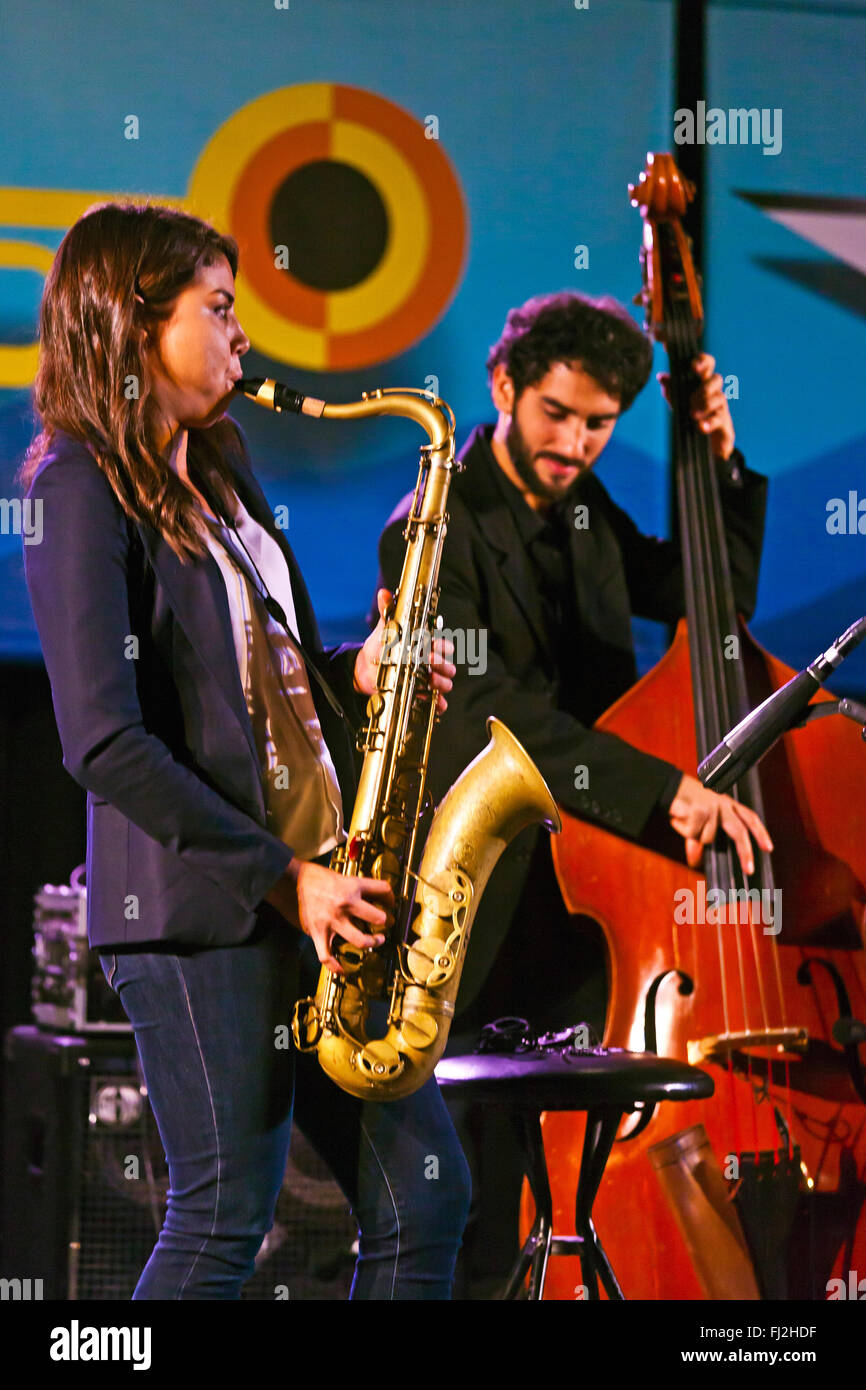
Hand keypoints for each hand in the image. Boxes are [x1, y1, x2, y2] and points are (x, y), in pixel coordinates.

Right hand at [264, 857, 393, 972]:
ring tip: (375, 941)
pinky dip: (335, 966)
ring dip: (372, 943)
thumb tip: (372, 896)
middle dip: (385, 922)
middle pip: (378, 918)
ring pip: (361, 941)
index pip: (383, 889)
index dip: (391, 897)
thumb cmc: (315, 876)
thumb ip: (356, 887)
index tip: (391, 903)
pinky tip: (343, 969)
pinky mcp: (317, 933)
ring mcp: (332, 921)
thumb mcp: (341, 875)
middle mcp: (345, 904)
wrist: (290, 880)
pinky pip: (327, 956)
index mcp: (352, 886)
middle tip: (385, 924)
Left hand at [353, 588, 455, 712]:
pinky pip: (437, 702)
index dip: (443, 647)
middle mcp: (430, 663)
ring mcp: (427, 679)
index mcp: (425, 646)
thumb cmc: (380, 647)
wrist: (366, 669)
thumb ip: (387, 612)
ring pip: (446, 683)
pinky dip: (439, 704)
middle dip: (443, 664)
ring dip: (441, 682)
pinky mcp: (421, 695)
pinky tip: (435, 702)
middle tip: (430, 662)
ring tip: (430, 680)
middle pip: (448, 665)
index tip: (437, 647)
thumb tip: (384, 593)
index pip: (443, 646)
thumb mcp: (384, 630)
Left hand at [657, 352, 735, 460]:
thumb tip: (661, 377)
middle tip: (692, 399)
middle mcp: (714, 392)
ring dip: (705, 405)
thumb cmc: (692, 419)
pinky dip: (709, 423)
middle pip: (717, 379)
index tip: (693, 366)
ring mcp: (721, 407)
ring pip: (720, 398)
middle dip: (705, 387)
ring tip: (693, 415)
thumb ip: (672, 392)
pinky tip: (701, 427)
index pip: (707, 365)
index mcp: (703, 383)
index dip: (702, 361)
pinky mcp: (725, 424)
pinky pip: (720, 419)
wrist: (704, 446)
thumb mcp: (679, 405)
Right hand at [667, 773, 772, 875]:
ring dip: (694, 837)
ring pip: (708, 838)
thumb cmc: (686, 802)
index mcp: (728, 804)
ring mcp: (711, 806)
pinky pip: (693, 834)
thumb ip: (700, 840)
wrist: (669, 785)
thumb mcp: (700, 819)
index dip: (760, 833)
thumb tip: (695, 861)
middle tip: (749, 869)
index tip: (768, 848)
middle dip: (745, 852)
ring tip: (686, 824)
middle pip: (739, 831)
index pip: (750, 818)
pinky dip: (684, 832)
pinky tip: (680, 820)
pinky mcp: (698, 809)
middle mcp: (723, 804)